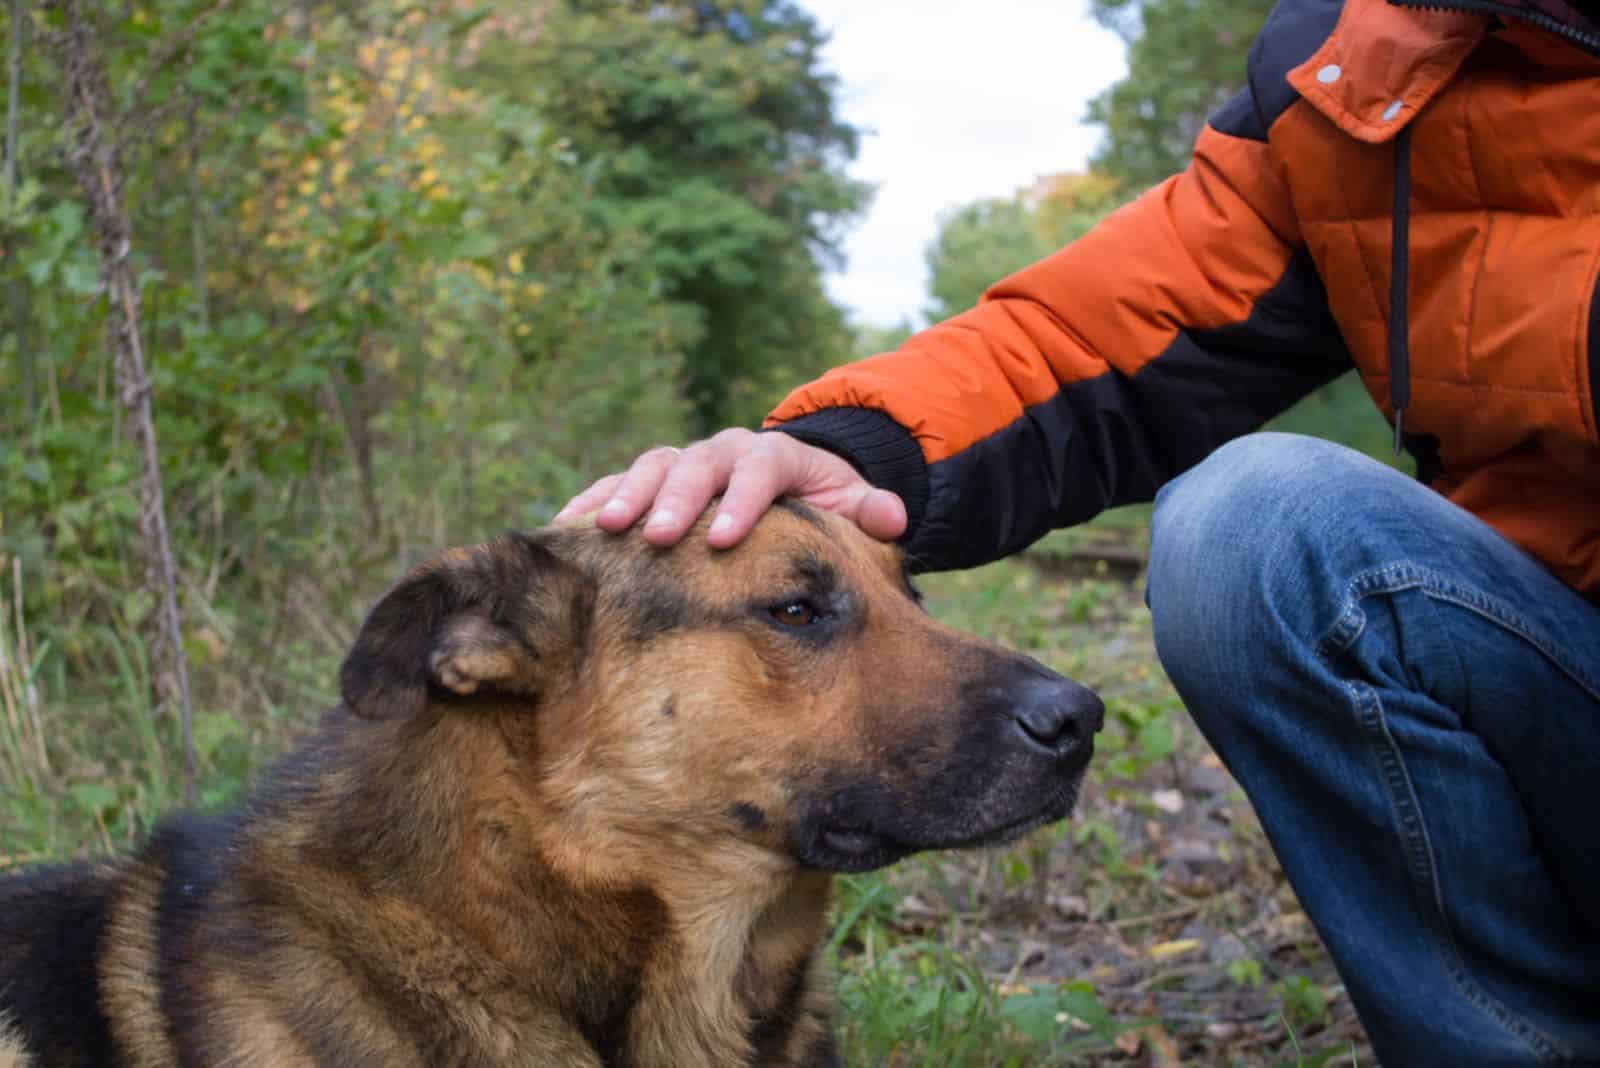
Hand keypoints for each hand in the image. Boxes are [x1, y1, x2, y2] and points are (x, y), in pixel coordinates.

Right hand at [555, 428, 906, 548]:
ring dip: (625, 497)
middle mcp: (722, 450)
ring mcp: (683, 463)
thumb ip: (870, 510)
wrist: (786, 479)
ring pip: (650, 469)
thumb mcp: (851, 501)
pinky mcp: (652, 480)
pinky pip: (616, 485)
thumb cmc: (817, 501)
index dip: (739, 502)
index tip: (723, 539)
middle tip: (653, 537)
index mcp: (773, 456)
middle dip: (673, 500)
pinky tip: (563, 531)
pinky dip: (591, 502)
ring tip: (605, 532)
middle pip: (695, 467)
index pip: (757, 470)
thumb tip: (893, 517)